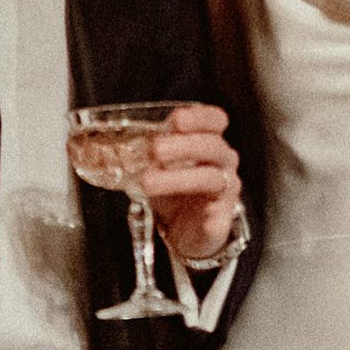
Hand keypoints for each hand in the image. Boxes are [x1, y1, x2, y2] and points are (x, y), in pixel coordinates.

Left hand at [139, 104, 241, 262]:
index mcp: (209, 143)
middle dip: (183, 145)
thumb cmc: (175, 193)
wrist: (186, 232)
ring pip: (210, 178)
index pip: (215, 121)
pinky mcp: (221, 220)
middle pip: (212, 146)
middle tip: (155, 149)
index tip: (177, 119)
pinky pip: (216, 216)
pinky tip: (182, 215)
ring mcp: (226, 191)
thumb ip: (151, 153)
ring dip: (178, 178)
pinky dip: (203, 215)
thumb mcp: (161, 168)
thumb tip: (124, 144)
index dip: (200, 117)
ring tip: (149, 182)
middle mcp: (223, 162)